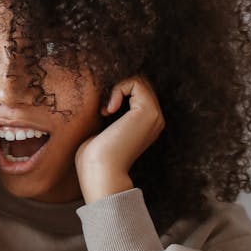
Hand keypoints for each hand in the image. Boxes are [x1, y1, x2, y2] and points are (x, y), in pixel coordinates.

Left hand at [75, 75, 164, 202]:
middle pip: (140, 84)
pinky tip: (109, 110)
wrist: (101, 170)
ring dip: (118, 89)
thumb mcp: (105, 129)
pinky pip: (136, 82)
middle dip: (119, 89)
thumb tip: (106, 97)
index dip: (119, 94)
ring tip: (107, 111)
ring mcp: (155, 115)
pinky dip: (118, 89)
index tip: (104, 113)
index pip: (138, 92)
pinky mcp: (148, 111)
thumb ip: (113, 113)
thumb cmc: (96, 155)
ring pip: (139, 81)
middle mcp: (155, 119)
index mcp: (147, 124)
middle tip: (104, 111)